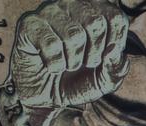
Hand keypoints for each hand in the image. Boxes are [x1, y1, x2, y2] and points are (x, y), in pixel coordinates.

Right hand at [12, 0, 128, 125]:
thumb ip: (116, 68)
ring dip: (73, 61)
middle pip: (96, 22)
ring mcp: (49, 12)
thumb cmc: (79, 81)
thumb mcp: (105, 81)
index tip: (104, 56)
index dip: (115, 42)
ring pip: (73, 34)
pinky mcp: (29, 24)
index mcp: (95, 12)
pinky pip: (50, 43)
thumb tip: (114, 50)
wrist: (47, 96)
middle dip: (94, 54)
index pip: (115, 17)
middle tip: (84, 63)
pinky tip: (51, 65)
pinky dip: (55, 64)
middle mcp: (72, 6)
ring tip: (67, 65)